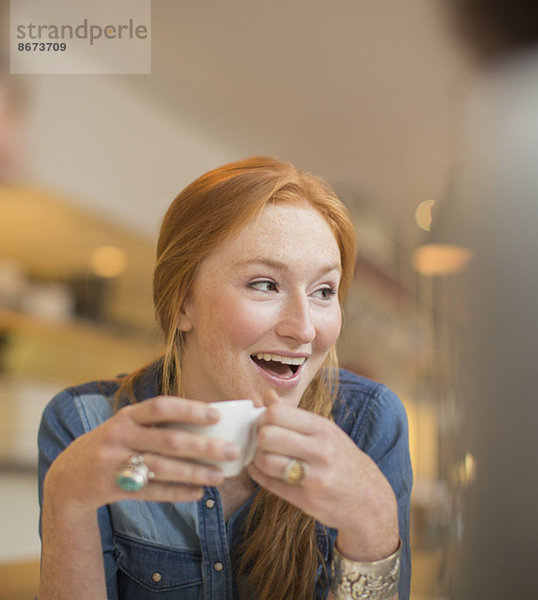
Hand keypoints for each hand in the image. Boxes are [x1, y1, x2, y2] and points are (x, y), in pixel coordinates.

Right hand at [44, 396, 239, 514]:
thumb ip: (158, 424)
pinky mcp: (113, 487)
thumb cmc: (113, 444)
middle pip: (168, 440)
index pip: (161, 406)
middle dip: (203, 446)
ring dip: (194, 472)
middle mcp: (120, 435)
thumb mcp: (128, 426)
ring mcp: (114, 462)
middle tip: (231, 451)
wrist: (68, 476)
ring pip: (162, 468)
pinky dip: (176, 492)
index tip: (216, 415)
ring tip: (219, 476)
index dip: (189, 409)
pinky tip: (197, 493)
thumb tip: (208, 423)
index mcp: (127, 415)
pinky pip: (151, 491)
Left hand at [247, 391, 398, 560]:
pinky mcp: (307, 500)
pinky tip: (263, 471)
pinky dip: (259, 475)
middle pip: (267, 435)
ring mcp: (314, 477)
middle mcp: (320, 450)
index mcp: (322, 428)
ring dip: (257, 459)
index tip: (264, 424)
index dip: (262, 417)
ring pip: (264, 460)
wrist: (369, 497)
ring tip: (263, 458)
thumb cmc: (341, 458)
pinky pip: (269, 483)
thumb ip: (293, 414)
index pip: (276, 413)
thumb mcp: (324, 430)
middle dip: (258, 438)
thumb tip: (266, 396)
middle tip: (261, 442)